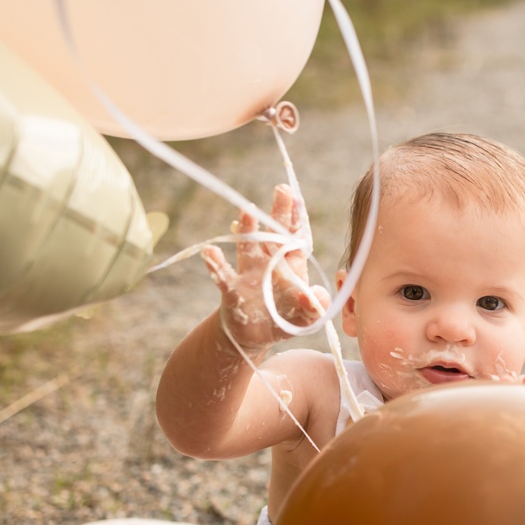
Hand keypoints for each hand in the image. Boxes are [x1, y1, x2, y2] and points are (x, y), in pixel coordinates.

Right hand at [202, 183, 322, 348]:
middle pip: (274, 234)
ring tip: (246, 210)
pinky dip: (215, 264)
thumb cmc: (285, 320)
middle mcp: (269, 263)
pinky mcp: (232, 289)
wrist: (255, 335)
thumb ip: (313, 307)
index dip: (298, 220)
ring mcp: (249, 273)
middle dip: (279, 213)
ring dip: (247, 229)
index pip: (296, 238)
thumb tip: (315, 295)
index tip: (299, 199)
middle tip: (282, 189)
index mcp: (291, 266)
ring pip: (247, 246)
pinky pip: (222, 275)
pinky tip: (210, 251)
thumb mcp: (305, 318)